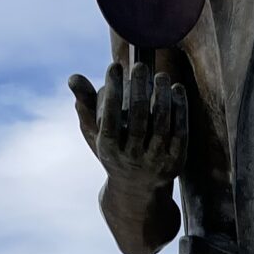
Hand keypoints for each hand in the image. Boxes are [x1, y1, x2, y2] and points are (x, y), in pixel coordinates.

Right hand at [69, 42, 187, 193]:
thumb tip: (73, 76)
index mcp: (109, 149)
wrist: (137, 188)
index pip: (109, 117)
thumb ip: (85, 102)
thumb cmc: (114, 149)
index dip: (112, 90)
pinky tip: (177, 89)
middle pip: (138, 119)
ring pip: (161, 125)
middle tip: (140, 65)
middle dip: (139, 89)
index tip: (114, 65)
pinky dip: (180, 109)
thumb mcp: (95, 131)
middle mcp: (131, 157)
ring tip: (161, 75)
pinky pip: (180, 132)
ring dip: (162, 96)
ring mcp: (155, 161)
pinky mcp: (175, 162)